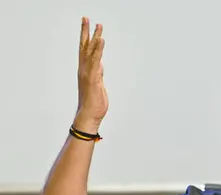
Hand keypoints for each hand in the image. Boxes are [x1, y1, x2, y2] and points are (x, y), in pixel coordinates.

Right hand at [75, 17, 107, 131]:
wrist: (89, 115)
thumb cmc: (94, 102)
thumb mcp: (98, 85)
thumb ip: (98, 74)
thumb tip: (100, 65)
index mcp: (86, 71)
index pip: (84, 50)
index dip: (85, 37)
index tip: (86, 25)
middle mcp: (84, 70)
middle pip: (84, 47)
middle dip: (85, 32)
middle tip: (86, 18)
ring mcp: (88, 73)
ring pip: (90, 52)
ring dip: (94, 38)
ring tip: (98, 26)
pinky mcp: (93, 78)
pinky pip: (96, 61)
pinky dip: (98, 50)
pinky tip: (101, 41)